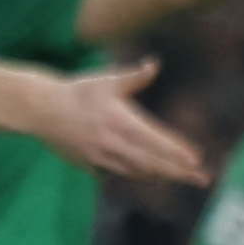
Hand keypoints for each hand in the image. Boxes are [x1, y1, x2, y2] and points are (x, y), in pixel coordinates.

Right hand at [38, 60, 205, 185]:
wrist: (40, 109)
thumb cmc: (77, 91)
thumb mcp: (107, 80)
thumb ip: (135, 76)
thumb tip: (154, 65)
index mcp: (120, 121)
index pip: (155, 140)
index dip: (177, 151)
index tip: (197, 159)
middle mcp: (113, 143)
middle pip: (152, 163)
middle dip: (180, 172)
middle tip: (202, 179)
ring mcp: (101, 158)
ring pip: (137, 172)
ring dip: (161, 175)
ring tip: (180, 177)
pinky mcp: (90, 165)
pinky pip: (117, 172)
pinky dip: (135, 173)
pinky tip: (148, 173)